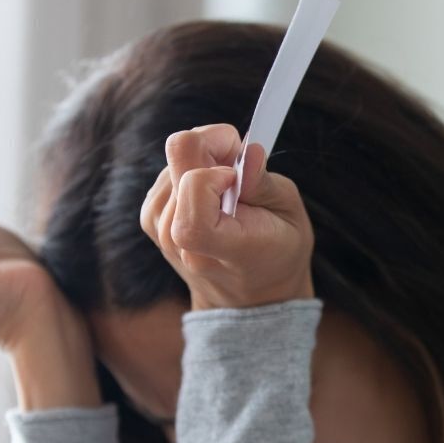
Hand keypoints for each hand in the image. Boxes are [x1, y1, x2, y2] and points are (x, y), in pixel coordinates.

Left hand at [140, 124, 313, 310]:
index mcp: (222, 246)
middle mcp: (181, 242)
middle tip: (238, 172)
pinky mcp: (152, 219)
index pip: (195, 188)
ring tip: (228, 190)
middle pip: (179, 160)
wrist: (248, 294)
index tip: (238, 178)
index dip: (216, 168)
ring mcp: (161, 231)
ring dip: (203, 162)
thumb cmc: (276, 250)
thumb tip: (247, 150)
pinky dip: (189, 172)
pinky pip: (165, 173)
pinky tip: (211, 194)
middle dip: (213, 149)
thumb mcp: (291, 217)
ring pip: (172, 161)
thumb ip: (265, 184)